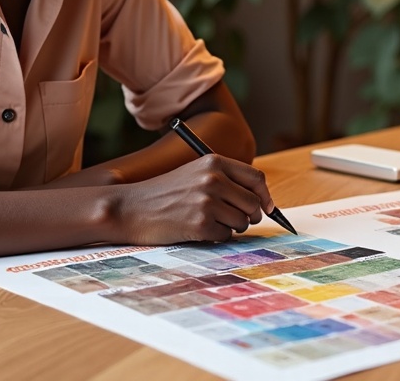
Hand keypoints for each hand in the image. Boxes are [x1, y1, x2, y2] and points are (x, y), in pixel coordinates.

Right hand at [108, 154, 273, 243]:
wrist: (131, 208)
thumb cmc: (164, 194)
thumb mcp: (195, 174)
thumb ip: (225, 180)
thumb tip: (262, 202)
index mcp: (214, 162)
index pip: (256, 179)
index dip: (265, 196)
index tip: (268, 208)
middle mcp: (214, 179)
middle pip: (253, 204)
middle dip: (248, 216)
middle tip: (233, 220)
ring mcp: (207, 201)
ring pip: (242, 222)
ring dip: (230, 227)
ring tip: (207, 222)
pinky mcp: (201, 224)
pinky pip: (225, 236)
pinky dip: (216, 237)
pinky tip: (196, 230)